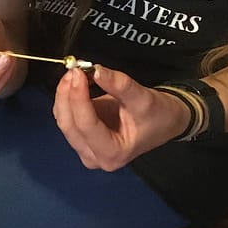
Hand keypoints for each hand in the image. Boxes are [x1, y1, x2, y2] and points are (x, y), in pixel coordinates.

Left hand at [52, 65, 191, 170]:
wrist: (164, 122)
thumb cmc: (158, 116)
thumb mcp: (143, 98)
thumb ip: (119, 85)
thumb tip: (96, 70)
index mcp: (112, 154)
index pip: (86, 125)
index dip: (78, 97)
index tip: (78, 73)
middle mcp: (94, 156)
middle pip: (69, 125)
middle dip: (67, 95)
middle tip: (74, 70)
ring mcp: (85, 148)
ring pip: (64, 120)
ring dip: (66, 94)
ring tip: (77, 73)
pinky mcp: (81, 137)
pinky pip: (66, 116)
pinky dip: (68, 97)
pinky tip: (77, 82)